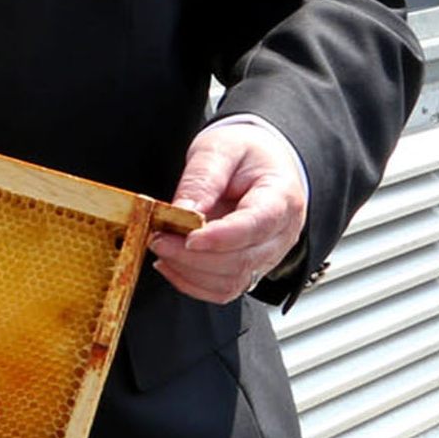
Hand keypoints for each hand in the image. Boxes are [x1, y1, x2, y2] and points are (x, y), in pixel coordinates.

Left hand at [149, 118, 308, 304]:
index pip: (256, 226)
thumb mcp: (221, 148)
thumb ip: (202, 177)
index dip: (221, 237)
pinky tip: (171, 264)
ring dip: (189, 272)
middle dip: (193, 257)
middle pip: (241, 260)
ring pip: (232, 281)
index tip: (188, 237)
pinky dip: (193, 283)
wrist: (266, 164)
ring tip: (161, 247)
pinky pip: (224, 288)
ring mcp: (267, 256)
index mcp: (281, 198)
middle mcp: (281, 235)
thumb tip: (183, 209)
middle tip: (157, 238)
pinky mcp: (249, 267)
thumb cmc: (247, 153)